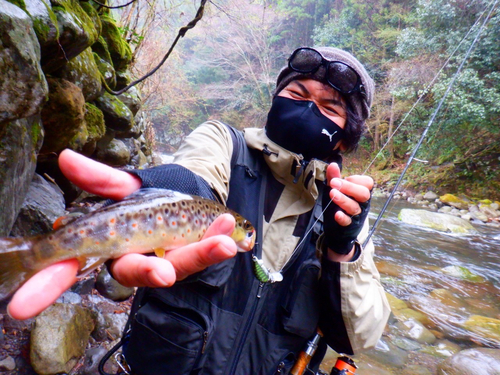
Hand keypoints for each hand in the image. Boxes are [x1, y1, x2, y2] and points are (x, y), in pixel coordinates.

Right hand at [7, 149, 238, 319]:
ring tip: (222, 242)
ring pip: (179, 264)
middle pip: (135, 274)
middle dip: (150, 275)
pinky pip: (203, 252)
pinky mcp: (194, 256)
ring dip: (199, 253)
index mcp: (106, 245)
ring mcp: (167, 260)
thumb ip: (98, 177)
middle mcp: (135, 259)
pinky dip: (216, 240)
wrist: (183, 194)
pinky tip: (230, 231)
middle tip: (164, 274)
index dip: (45, 287)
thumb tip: (64, 156)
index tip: (20, 307)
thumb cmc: (147, 198)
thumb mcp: (123, 186)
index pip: (70, 269)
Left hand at [322, 163, 372, 259]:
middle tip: (334, 183)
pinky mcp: (349, 225)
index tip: (340, 178)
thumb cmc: (338, 204)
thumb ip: (334, 177)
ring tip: (332, 193)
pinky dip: (343, 218)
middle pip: (364, 194)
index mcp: (361, 191)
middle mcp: (362, 203)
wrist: (337, 228)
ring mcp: (356, 215)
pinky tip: (336, 214)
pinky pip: (348, 222)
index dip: (355, 179)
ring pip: (355, 207)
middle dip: (349, 187)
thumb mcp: (335, 189)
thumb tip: (333, 164)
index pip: (368, 183)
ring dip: (343, 200)